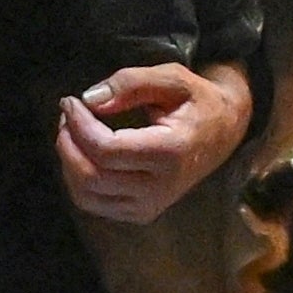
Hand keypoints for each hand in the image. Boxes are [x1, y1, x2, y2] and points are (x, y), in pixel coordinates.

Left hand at [57, 62, 250, 225]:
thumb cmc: (197, 101)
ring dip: (69, 162)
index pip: (107, 150)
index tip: (71, 101)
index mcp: (171, 153)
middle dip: (68, 143)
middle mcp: (160, 187)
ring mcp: (151, 206)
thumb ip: (131, 83)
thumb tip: (90, 99)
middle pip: (91, 176)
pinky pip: (94, 204)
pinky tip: (84, 154)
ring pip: (87, 195)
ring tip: (73, 132)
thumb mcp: (172, 78)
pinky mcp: (142, 213)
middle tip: (68, 115)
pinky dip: (78, 179)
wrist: (224, 132)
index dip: (79, 125)